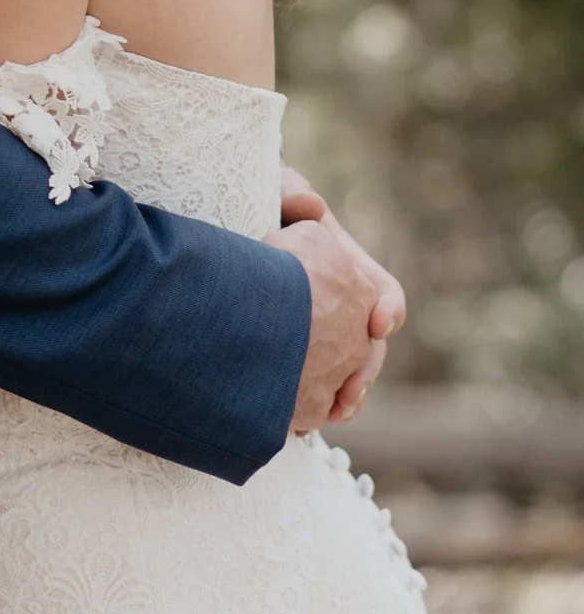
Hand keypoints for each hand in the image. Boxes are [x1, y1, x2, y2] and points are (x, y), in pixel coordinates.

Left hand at [277, 165, 404, 424]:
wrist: (225, 234)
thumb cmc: (259, 207)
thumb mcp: (274, 192)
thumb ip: (292, 192)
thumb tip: (311, 205)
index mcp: (347, 270)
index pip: (383, 293)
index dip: (388, 308)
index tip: (377, 322)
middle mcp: (342, 306)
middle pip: (370, 346)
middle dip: (366, 371)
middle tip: (351, 392)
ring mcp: (322, 334)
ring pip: (348, 374)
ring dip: (346, 395)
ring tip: (333, 413)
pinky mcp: (296, 356)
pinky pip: (316, 389)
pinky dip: (316, 406)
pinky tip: (302, 421)